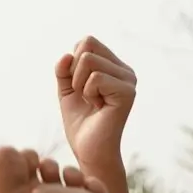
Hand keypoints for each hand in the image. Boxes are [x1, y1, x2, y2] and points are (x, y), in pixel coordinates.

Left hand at [57, 37, 136, 188]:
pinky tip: (97, 107)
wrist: (89, 150)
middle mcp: (125, 70)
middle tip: (84, 96)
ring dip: (78, 85)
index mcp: (113, 66)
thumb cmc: (80, 123)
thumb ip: (64, 70)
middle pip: (86, 46)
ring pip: (88, 60)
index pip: (86, 42)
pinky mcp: (127, 91)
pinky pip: (95, 78)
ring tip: (91, 102)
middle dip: (73, 73)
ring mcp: (128, 79)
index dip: (71, 63)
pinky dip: (87, 93)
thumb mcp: (67, 91)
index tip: (78, 87)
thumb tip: (67, 54)